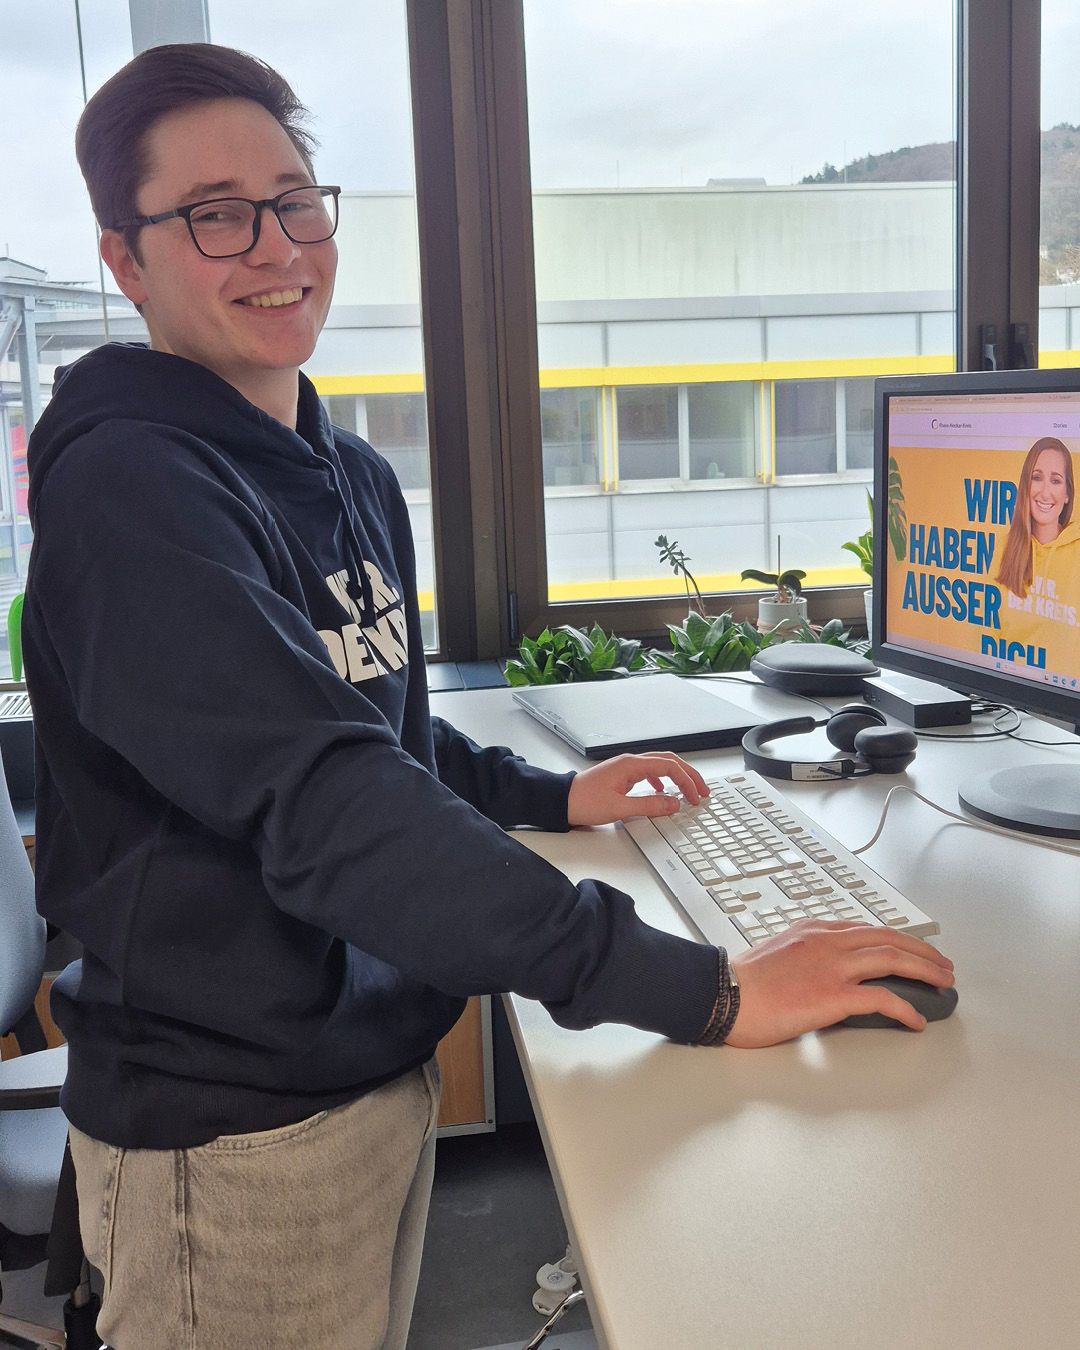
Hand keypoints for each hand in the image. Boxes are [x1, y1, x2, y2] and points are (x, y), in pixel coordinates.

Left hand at [566, 752, 709, 827]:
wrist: (561, 801)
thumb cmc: (584, 802)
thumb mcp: (619, 809)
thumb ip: (649, 805)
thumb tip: (674, 804)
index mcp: (631, 765)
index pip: (669, 767)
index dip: (687, 781)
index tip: (696, 797)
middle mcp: (629, 762)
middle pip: (668, 761)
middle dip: (688, 775)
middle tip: (703, 790)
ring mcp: (625, 767)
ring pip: (659, 765)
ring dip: (677, 776)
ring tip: (689, 790)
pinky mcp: (621, 776)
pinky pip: (648, 772)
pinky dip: (662, 780)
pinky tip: (663, 792)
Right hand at [725, 919, 955, 1046]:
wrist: (724, 995)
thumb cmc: (741, 983)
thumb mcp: (776, 953)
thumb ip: (803, 955)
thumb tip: (820, 973)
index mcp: (813, 930)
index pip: (866, 928)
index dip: (896, 938)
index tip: (911, 948)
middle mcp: (828, 942)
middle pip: (888, 938)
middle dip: (921, 951)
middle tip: (941, 963)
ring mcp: (832, 967)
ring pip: (892, 959)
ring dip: (924, 970)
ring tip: (943, 983)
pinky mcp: (833, 995)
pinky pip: (881, 999)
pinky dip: (905, 1008)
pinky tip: (916, 1019)